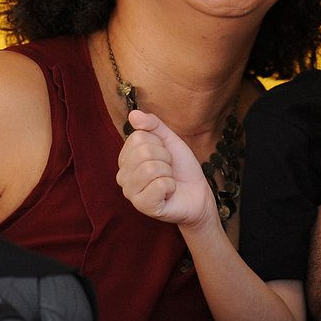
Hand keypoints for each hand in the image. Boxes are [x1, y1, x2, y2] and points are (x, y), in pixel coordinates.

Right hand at [116, 109, 214, 227]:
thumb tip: (133, 114)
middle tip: (168, 169)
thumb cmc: (180, 167)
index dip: (159, 144)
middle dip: (165, 158)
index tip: (165, 155)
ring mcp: (131, 193)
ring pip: (150, 169)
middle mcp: (123, 176)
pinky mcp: (143, 206)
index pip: (139, 137)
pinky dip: (171, 186)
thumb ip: (152, 125)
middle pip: (143, 152)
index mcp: (126, 158)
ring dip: (168, 173)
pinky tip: (169, 192)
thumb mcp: (169, 140)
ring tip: (169, 180)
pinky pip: (159, 185)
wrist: (197, 193)